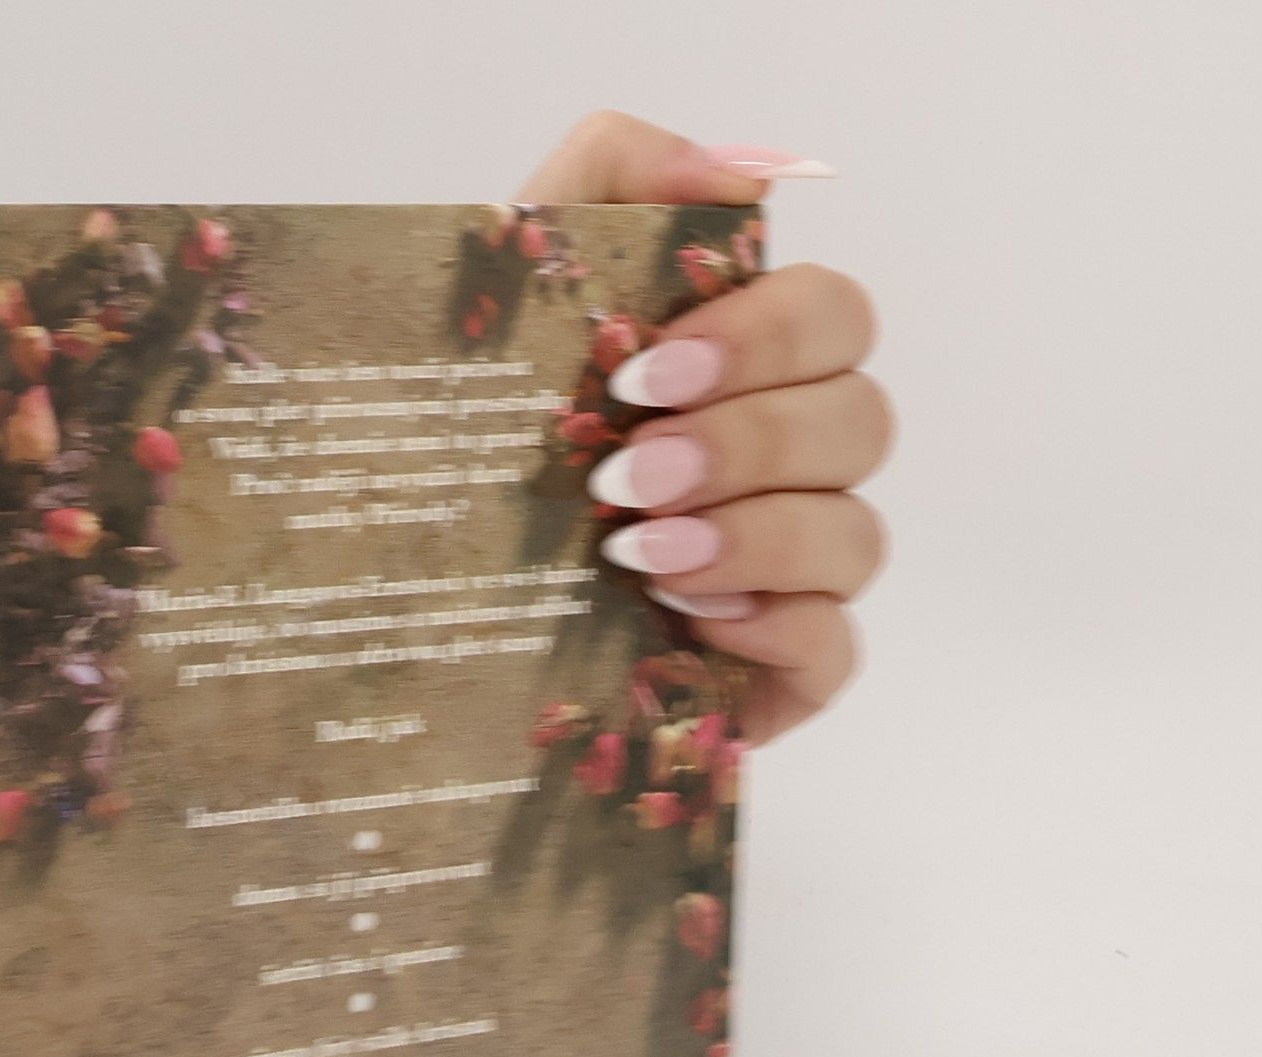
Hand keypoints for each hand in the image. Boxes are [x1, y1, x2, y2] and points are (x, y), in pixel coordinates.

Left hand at [524, 113, 890, 742]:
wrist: (404, 620)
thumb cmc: (463, 459)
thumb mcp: (502, 299)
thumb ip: (603, 179)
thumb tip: (733, 171)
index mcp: (737, 374)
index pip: (834, 318)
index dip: (762, 339)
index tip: (640, 379)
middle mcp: (781, 468)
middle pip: (862, 421)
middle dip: (745, 444)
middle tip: (623, 481)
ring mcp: (788, 577)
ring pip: (857, 535)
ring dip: (752, 536)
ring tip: (634, 558)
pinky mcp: (775, 676)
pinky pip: (836, 649)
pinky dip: (775, 629)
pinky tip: (686, 620)